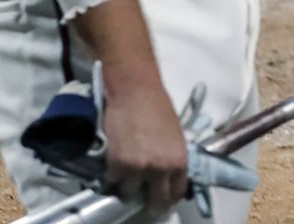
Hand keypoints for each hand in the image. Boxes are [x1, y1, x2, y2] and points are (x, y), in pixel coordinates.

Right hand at [99, 71, 188, 214]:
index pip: (176, 192)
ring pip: (130, 192)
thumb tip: (166, 176)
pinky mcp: (117, 164)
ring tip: (126, 171)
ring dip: (127, 184)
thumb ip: (171, 159)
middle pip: (156, 201)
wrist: (136, 92)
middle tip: (143, 198)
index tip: (161, 198)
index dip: (168, 198)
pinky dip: (113, 173)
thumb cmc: (159, 108)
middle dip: (150, 202)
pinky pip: (113, 179)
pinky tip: (115, 161)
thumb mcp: (175, 137)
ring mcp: (138, 168)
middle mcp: (161, 169)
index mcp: (180, 161)